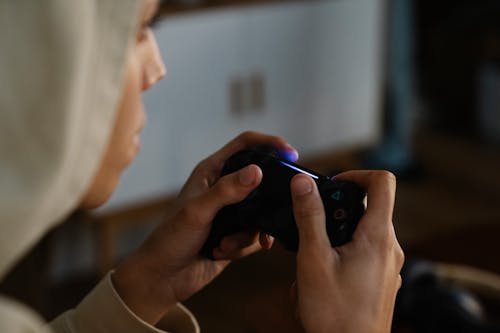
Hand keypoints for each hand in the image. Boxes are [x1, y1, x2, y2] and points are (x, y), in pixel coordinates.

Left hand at [112, 131, 297, 323]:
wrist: (162, 278)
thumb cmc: (169, 239)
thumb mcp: (198, 212)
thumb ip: (227, 191)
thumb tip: (257, 171)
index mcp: (211, 172)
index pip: (245, 145)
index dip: (269, 144)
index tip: (290, 154)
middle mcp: (224, 188)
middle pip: (260, 179)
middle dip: (269, 196)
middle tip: (281, 204)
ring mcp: (232, 212)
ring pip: (261, 212)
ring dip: (247, 233)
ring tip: (223, 244)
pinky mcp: (236, 234)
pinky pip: (256, 236)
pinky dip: (244, 246)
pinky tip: (225, 253)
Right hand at [290, 171, 403, 332]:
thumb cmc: (335, 314)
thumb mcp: (313, 259)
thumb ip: (309, 217)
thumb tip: (303, 183)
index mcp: (378, 236)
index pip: (382, 182)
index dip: (357, 173)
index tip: (333, 183)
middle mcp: (390, 248)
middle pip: (369, 208)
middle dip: (336, 212)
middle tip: (313, 229)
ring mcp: (389, 266)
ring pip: (363, 233)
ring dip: (336, 237)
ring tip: (314, 260)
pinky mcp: (382, 280)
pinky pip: (364, 254)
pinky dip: (343, 254)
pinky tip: (324, 277)